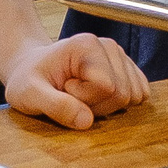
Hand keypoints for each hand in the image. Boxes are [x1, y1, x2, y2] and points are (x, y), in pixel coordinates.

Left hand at [3, 33, 149, 130]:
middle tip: (71, 94)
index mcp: (86, 46)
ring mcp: (119, 56)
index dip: (86, 99)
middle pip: (123, 93)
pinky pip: (139, 93)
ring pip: (133, 95)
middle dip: (96, 105)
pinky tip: (96, 96)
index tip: (65, 89)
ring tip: (81, 95)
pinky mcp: (126, 67)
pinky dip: (118, 103)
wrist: (30, 69)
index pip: (108, 87)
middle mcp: (108, 46)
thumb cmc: (28, 78)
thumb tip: (86, 121)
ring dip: (106, 105)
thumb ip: (56, 106)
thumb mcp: (30, 95)